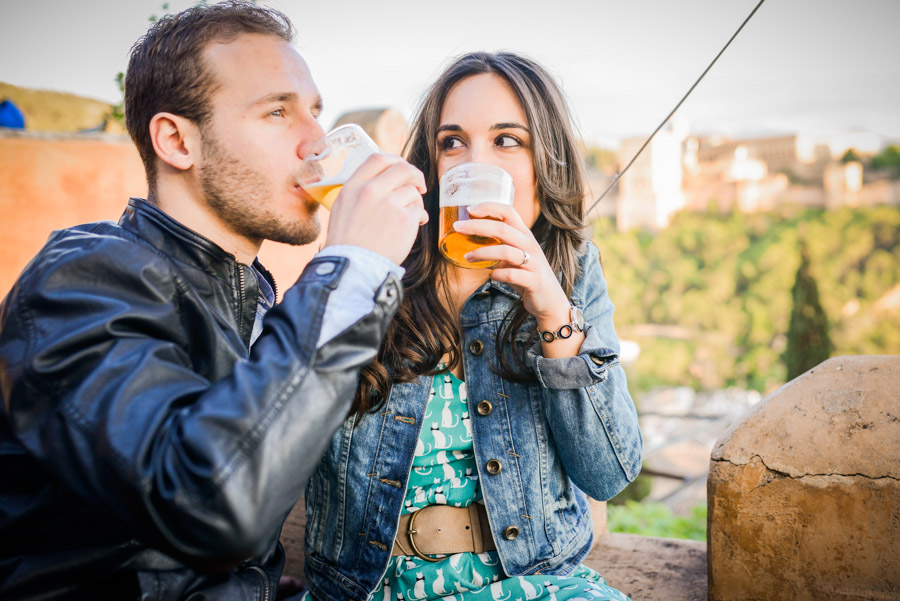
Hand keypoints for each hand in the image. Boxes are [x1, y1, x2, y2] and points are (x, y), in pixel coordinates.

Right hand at [323, 153, 427, 264]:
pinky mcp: (404, 220)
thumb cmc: (347, 241)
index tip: (402, 168)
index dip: (395, 160)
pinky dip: (419, 217)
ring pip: (413, 192)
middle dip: (415, 175)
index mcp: (354, 186)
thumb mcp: (343, 207)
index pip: (378, 158)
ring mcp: (389, 204)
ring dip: (415, 202)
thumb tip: (384, 180)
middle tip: (419, 186)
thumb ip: (361, 190)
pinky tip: (412, 225)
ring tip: (408, 216)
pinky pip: (419, 210)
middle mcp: (371, 191)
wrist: (354, 265)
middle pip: (402, 168)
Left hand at [452, 202, 570, 327]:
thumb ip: (499, 247)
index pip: (509, 212)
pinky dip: (498, 274)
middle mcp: (530, 246)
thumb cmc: (527, 276)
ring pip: (506, 251)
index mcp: (525, 236)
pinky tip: (491, 276)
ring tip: (468, 257)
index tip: (469, 208)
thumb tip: (471, 240)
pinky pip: (512, 275)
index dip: (489, 207)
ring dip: (483, 253)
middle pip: (502, 229)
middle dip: (477, 226)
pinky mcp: (534, 281)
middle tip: (458, 228)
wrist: (550, 301)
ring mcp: (534, 263)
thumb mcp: (514, 257)